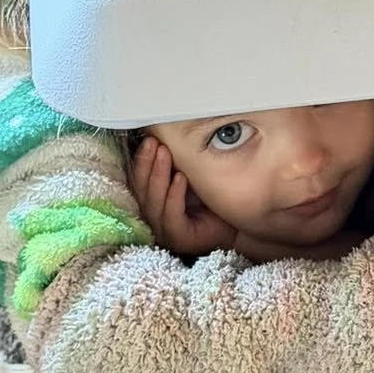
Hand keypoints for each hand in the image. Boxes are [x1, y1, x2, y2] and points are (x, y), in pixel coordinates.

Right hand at [131, 137, 237, 258]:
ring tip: (164, 153)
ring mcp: (163, 230)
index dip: (141, 160)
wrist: (234, 224)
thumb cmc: (209, 200)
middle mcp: (153, 217)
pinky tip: (180, 178)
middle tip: (153, 142)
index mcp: (151, 202)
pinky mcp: (178, 238)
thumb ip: (175, 164)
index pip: (139, 181)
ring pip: (154, 202)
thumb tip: (165, 133)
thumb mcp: (188, 177)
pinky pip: (172, 215)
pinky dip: (174, 195)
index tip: (148, 139)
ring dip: (159, 175)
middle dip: (147, 164)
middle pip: (142, 190)